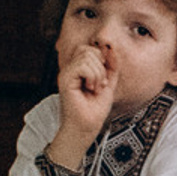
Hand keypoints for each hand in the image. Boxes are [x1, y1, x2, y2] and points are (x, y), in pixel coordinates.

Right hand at [46, 39, 116, 166]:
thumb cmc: (95, 109)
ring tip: (95, 88)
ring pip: (86, 56)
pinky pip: (83, 66)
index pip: (89, 49)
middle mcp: (70, 69)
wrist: (87, 127)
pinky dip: (93, 77)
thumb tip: (111, 48)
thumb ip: (111, 66)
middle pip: (88, 49)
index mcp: (78, 69)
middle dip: (101, 66)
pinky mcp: (65, 80)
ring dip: (98, 73)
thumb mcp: (108, 83)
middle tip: (100, 84)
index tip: (104, 79)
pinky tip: (91, 89)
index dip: (102, 59)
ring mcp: (66, 73)